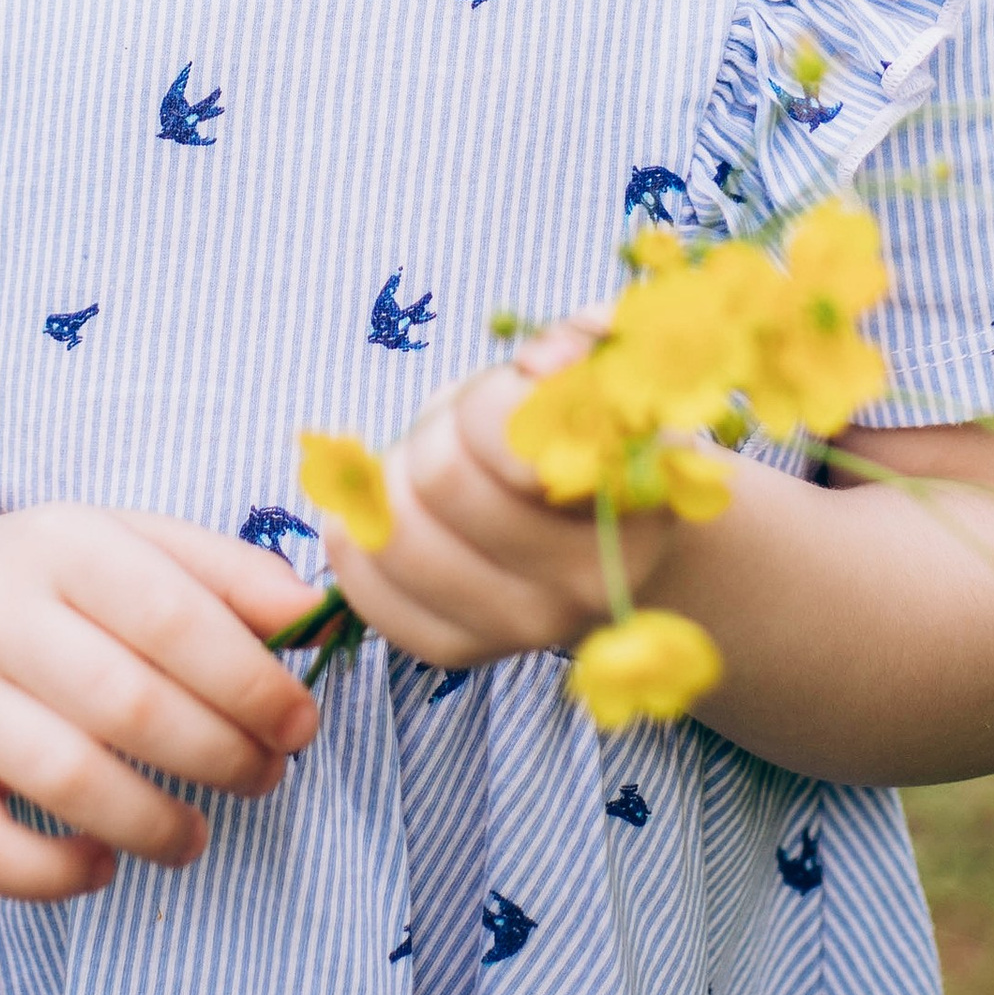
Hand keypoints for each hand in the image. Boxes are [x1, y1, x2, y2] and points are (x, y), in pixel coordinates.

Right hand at [0, 499, 319, 901]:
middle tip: (264, 777)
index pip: (173, 617)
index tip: (301, 723)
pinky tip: (102, 865)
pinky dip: (50, 875)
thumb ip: (234, 578)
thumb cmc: (64, 584)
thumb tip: (316, 622)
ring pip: (62, 779)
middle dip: (220, 755)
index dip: (252, 682)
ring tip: (195, 834)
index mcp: (61, 542)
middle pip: (126, 705)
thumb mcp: (143, 547)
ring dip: (153, 824)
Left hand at [321, 320, 683, 673]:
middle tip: (457, 429)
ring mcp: (527, 628)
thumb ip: (584, 344)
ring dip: (391, 483)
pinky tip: (391, 513)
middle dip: (433, 431)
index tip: (512, 388)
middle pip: (441, 477)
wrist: (609, 535)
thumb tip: (547, 362)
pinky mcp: (466, 650)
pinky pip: (370, 592)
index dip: (490, 397)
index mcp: (635, 495)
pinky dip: (358, 540)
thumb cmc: (594, 430)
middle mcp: (588, 579)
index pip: (514, 433)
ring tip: (427, 470)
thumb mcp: (607, 367)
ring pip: (394, 538)